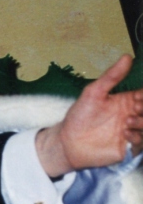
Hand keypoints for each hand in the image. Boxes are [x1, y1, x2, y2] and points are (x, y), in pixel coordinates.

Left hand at [35, 55, 142, 176]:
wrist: (68, 142)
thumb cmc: (79, 116)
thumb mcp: (93, 93)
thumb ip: (111, 77)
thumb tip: (126, 57)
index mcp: (127, 101)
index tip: (137, 98)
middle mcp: (132, 115)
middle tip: (135, 108)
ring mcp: (132, 131)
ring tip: (126, 122)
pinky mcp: (129, 147)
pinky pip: (142, 142)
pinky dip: (137, 137)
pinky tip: (124, 134)